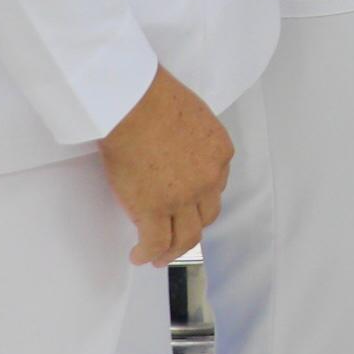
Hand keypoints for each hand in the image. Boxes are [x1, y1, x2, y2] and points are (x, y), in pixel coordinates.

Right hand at [101, 67, 232, 263]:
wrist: (132, 103)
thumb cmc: (153, 97)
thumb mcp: (193, 115)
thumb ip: (193, 140)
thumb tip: (177, 150)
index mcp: (220, 152)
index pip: (216, 186)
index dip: (201, 198)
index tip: (189, 206)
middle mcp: (208, 179)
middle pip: (206, 215)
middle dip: (193, 228)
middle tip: (180, 237)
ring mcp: (182, 198)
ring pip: (186, 236)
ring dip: (173, 250)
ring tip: (160, 257)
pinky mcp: (153, 210)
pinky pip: (155, 242)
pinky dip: (148, 253)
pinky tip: (139, 256)